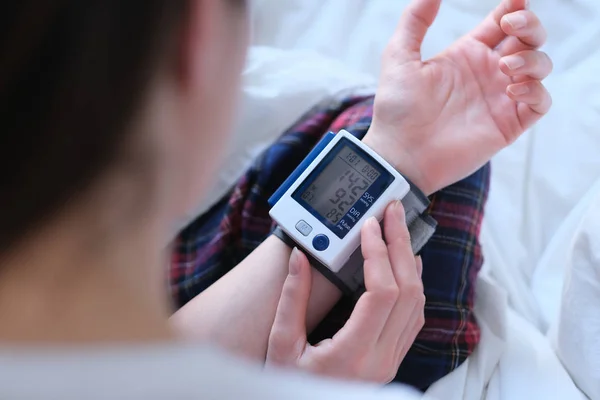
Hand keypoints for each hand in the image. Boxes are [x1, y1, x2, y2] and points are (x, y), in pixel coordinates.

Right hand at [266, 202, 424, 382]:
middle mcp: (381, 358)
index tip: (369, 227)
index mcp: (354, 353)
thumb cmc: (289, 387)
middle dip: (402, 246)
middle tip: (393, 214)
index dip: (379, 253)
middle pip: (409, 292)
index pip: (382, 293)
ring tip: (398, 234)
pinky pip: (413, 318)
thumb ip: (291, 299)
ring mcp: (390, 360)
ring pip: (417, 304)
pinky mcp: (390, 359)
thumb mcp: (281, 345)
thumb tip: (301, 257)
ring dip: (410, 264)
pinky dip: (412, 285)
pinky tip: (404, 268)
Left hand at [362, 0, 551, 194]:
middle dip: (529, 25)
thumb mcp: (399, 57)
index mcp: (466, 54)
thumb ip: (415, 21)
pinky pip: (540, 102)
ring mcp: (500, 98)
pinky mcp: (508, 124)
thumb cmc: (397, 109)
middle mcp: (487, 73)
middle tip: (512, 26)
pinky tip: (513, 88)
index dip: (513, 7)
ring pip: (540, 67)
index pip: (501, 23)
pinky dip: (536, 91)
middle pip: (528, 39)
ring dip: (533, 59)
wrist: (400, 153)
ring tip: (507, 68)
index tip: (514, 0)